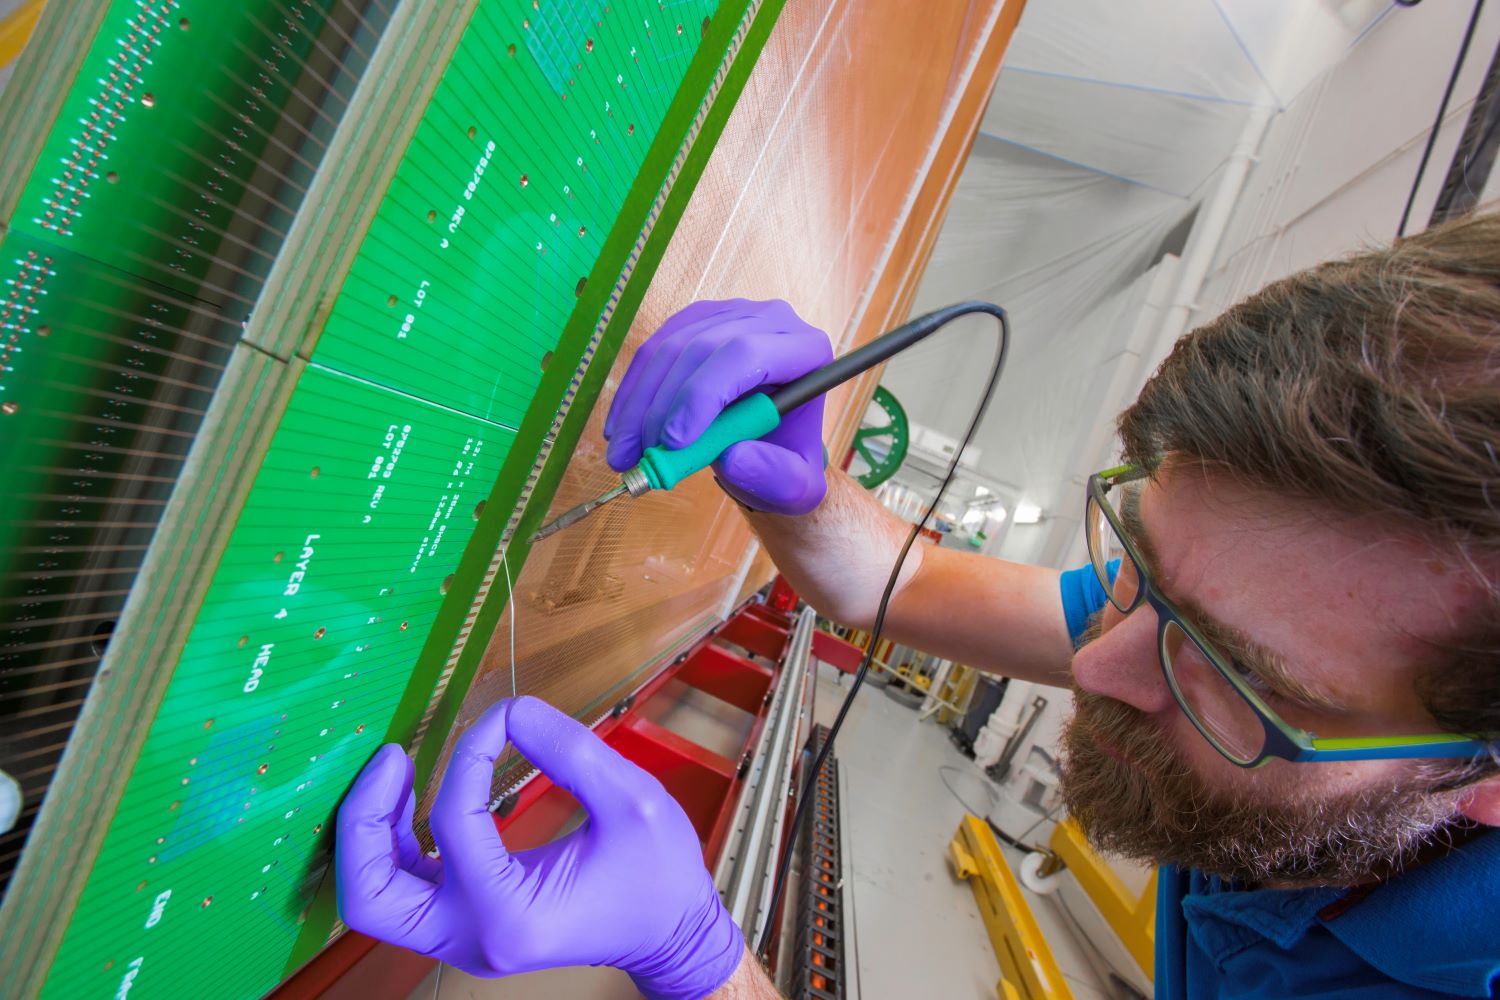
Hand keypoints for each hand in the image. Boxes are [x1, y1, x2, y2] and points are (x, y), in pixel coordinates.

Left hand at [336, 696, 744, 998]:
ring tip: (395, 773)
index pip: (453, 822)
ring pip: (373, 898)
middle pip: (369, 894)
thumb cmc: (659, 877)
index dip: (469, 754)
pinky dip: (392, 846)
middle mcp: (475, 937)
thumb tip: (511, 710)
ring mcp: (464, 940)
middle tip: (391, 759)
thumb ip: (570, 750)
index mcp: (511, 913)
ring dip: (369, 833)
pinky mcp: (466, 929)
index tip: (501, 719)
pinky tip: (410, 801)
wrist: (671, 934)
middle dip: (363, 820)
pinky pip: (401, 893)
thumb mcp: (633, 800)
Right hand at [604, 299, 832, 514]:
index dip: (702, 393)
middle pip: (702, 348)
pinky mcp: (697, 322)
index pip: (746, 355)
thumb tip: (733, 457)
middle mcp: (771, 320)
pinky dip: (634, 392)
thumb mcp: (794, 486)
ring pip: (670, 348)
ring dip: (639, 404)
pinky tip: (623, 428)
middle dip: (662, 407)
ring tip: (625, 453)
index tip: (673, 443)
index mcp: (806, 351)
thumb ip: (775, 475)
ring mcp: (730, 315)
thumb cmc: (786, 461)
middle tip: (639, 457)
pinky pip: (654, 349)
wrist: (770, 446)